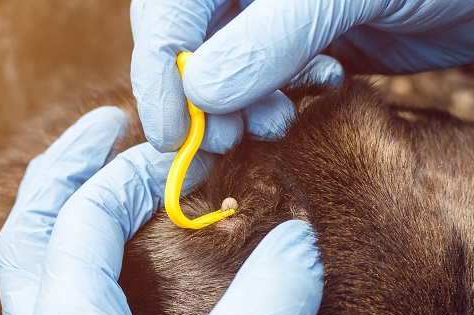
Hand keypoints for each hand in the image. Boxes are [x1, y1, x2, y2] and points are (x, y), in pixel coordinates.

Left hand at [0, 107, 323, 314]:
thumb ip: (272, 295)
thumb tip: (298, 235)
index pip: (79, 224)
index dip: (128, 174)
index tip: (181, 149)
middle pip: (33, 241)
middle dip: (63, 175)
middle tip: (104, 128)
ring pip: (50, 281)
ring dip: (76, 222)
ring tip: (111, 185)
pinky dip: (103, 273)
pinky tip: (137, 273)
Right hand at [130, 0, 473, 147]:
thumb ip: (275, 34)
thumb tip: (201, 91)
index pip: (168, 4)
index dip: (160, 64)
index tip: (175, 131)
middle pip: (188, 38)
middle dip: (200, 93)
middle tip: (229, 141)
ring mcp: (278, 11)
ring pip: (224, 64)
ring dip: (239, 103)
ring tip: (278, 123)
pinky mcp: (307, 40)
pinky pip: (266, 77)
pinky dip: (274, 99)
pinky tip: (313, 99)